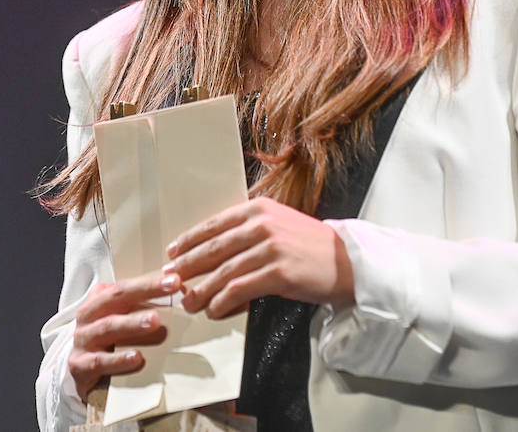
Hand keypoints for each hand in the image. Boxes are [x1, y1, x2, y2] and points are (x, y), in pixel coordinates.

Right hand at [68, 271, 178, 401]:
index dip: (149, 282)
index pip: (124, 287)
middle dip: (145, 291)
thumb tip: (172, 295)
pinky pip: (99, 361)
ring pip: (108, 327)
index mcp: (97, 302)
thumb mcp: (112, 317)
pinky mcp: (80, 366)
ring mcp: (82, 341)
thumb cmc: (100, 340)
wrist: (71, 372)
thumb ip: (134, 305)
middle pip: (116, 298)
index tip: (175, 280)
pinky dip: (119, 360)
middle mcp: (88, 317)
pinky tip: (137, 357)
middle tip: (171, 288)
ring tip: (155, 320)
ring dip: (132, 323)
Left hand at [164, 197, 355, 319]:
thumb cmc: (311, 245)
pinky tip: (214, 309)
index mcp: (259, 209)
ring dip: (201, 289)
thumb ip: (250, 230)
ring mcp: (270, 248)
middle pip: (213, 248)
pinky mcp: (278, 272)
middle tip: (170, 279)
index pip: (214, 224)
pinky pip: (240, 288)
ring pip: (223, 271)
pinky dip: (222, 301)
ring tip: (189, 301)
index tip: (173, 252)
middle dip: (187, 266)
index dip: (189, 240)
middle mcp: (262, 224)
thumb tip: (215, 249)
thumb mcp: (279, 224)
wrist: (346, 261)